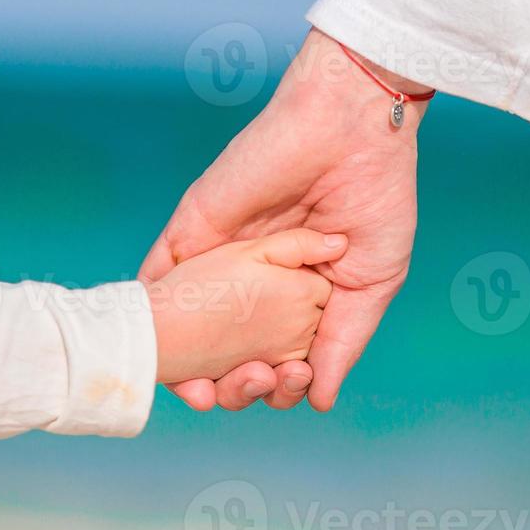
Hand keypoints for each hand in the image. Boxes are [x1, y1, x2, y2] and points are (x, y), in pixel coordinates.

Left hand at [141, 28, 429, 410]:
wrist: (354, 129)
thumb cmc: (376, 196)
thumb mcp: (370, 283)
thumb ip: (344, 341)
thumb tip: (321, 400)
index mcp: (297, 298)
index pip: (275, 360)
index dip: (276, 387)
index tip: (291, 387)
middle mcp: (254, 284)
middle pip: (227, 353)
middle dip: (234, 387)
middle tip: (257, 386)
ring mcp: (220, 259)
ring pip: (190, 328)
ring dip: (188, 367)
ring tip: (205, 391)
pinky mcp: (193, 229)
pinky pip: (159, 276)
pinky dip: (154, 316)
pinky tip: (160, 350)